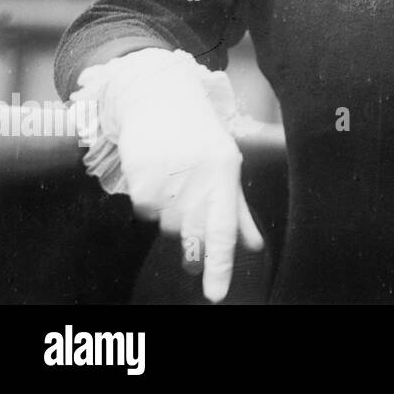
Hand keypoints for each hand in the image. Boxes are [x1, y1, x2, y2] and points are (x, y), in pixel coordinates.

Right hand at [108, 59, 264, 302]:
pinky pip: (144, 211)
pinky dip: (150, 200)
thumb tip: (254, 246)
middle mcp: (198, 176)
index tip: (215, 295)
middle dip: (190, 230)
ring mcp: (166, 177)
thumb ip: (239, 211)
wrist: (160, 97)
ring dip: (171, 212)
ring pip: (166, 224)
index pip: (223, 229)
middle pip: (190, 232)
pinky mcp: (138, 176)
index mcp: (226, 173)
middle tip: (188, 205)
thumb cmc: (201, 136)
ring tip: (175, 175)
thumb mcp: (227, 166)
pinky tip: (157, 171)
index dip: (219, 266)